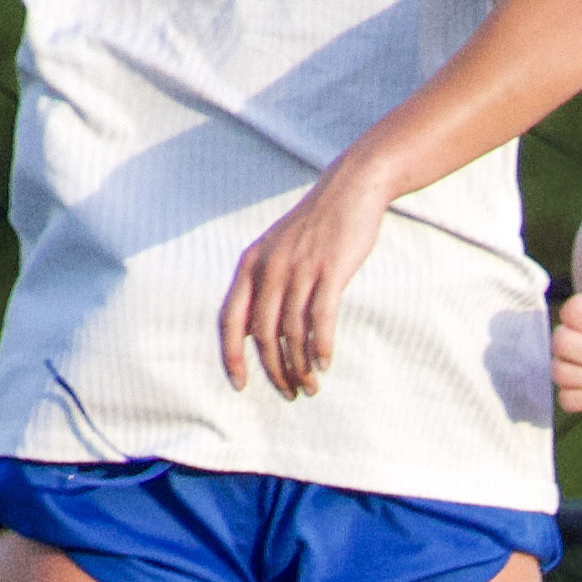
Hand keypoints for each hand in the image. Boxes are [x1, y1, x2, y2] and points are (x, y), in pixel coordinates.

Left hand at [219, 171, 394, 398]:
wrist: (351, 188)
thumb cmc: (316, 226)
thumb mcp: (278, 250)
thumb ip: (263, 285)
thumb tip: (254, 333)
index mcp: (250, 264)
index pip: (229, 320)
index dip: (231, 357)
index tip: (240, 386)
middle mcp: (269, 268)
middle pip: (263, 335)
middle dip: (275, 371)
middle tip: (291, 393)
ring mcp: (299, 269)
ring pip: (292, 332)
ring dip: (300, 367)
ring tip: (311, 387)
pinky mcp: (329, 270)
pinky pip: (320, 318)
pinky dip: (321, 346)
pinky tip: (325, 365)